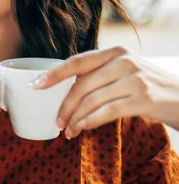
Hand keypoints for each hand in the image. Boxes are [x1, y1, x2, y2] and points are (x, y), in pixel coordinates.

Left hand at [32, 46, 178, 138]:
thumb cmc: (147, 86)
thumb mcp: (124, 71)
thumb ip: (99, 74)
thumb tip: (62, 88)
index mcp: (114, 52)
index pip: (76, 61)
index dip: (54, 74)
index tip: (36, 86)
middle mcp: (124, 61)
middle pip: (81, 85)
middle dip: (64, 106)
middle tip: (57, 122)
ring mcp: (135, 79)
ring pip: (92, 100)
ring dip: (75, 118)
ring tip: (68, 131)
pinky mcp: (144, 99)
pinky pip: (107, 111)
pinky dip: (90, 122)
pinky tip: (82, 129)